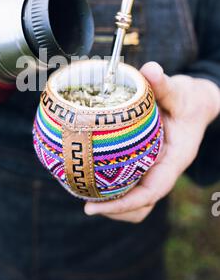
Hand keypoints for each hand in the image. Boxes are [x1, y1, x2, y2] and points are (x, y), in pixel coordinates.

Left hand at [84, 61, 219, 222]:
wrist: (195, 103)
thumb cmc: (187, 99)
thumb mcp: (180, 91)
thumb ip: (164, 84)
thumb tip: (150, 70)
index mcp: (175, 159)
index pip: (152, 191)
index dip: (125, 204)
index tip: (95, 207)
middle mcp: (164, 169)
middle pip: (142, 204)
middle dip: (116, 209)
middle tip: (86, 204)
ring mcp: (154, 168)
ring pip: (135, 197)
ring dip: (113, 201)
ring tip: (85, 192)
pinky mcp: (146, 162)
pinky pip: (130, 181)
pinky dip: (112, 184)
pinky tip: (90, 173)